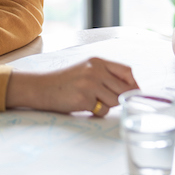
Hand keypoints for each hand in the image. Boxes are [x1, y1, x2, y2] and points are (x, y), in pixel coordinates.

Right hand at [6, 57, 137, 115]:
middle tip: (108, 100)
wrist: (40, 88)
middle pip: (124, 88)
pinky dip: (96, 112)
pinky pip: (103, 110)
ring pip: (115, 101)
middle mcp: (96, 71)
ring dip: (108, 105)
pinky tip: (84, 106)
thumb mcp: (86, 70)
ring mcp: (90, 85)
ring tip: (93, 101)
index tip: (134, 92)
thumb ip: (106, 75)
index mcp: (98, 62)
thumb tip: (131, 89)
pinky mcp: (84, 99)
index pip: (126, 71)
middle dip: (121, 98)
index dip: (133, 83)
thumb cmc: (65, 81)